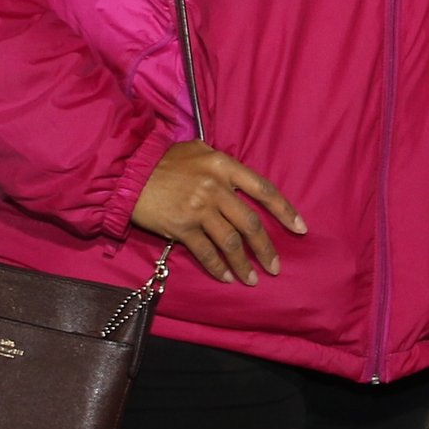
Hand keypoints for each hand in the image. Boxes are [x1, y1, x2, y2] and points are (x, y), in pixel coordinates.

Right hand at [130, 141, 306, 286]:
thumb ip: (221, 162)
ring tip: (253, 279)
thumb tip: (238, 178)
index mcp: (225, 165)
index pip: (265, 190)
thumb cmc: (164, 160)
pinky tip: (226, 277)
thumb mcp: (198, 149)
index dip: (285, 211)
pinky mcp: (182, 227)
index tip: (300, 229)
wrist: (128, 172)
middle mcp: (216, 187)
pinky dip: (218, 267)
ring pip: (231, 242)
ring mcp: (199, 208)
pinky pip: (206, 252)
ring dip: (244, 264)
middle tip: (276, 266)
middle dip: (266, 248)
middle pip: (250, 223)